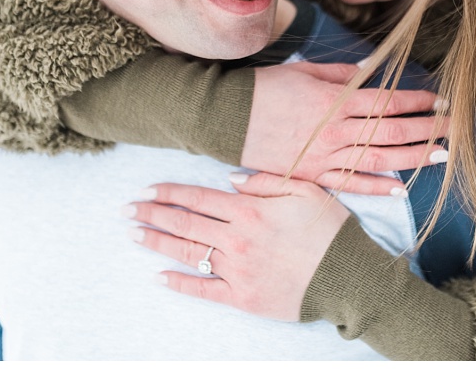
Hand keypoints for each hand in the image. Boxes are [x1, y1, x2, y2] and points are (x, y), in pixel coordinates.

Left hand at [125, 172, 348, 321]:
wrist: (348, 277)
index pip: (198, 198)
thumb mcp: (305, 191)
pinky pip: (204, 290)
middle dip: (152, 215)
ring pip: (188, 253)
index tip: (147, 190)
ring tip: (134, 236)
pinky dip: (180, 283)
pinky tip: (160, 277)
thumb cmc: (330, 231)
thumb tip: (230, 179)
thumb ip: (266, 181)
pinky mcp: (242, 297)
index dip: (169, 193)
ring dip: (157, 243)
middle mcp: (237, 239)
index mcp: (250, 210)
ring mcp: (237, 270)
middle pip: (184, 224)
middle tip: (127, 210)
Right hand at [244, 62, 448, 195]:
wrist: (226, 117)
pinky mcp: (311, 175)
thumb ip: (341, 74)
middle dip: (427, 128)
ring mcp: (324, 156)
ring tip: (441, 156)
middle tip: (454, 128)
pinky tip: (400, 189)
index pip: (388, 102)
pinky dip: (375, 188)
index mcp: (336, 100)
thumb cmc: (264, 89)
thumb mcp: (304, 71)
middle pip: (392, 131)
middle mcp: (336, 130)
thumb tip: (371, 71)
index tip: (441, 101)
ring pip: (378, 159)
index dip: (418, 102)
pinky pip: (349, 184)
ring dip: (413, 158)